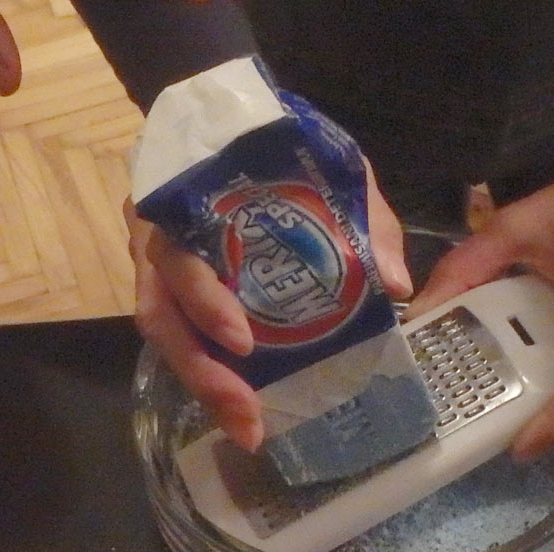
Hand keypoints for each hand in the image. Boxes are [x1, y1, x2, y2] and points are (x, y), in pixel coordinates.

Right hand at [125, 158, 411, 451]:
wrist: (233, 120)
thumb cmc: (279, 141)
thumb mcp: (332, 165)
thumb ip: (363, 215)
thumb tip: (397, 285)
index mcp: (186, 196)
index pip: (179, 253)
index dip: (205, 302)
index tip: (244, 342)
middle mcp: (156, 235)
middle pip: (161, 314)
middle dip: (202, 372)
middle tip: (248, 418)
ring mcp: (157, 265)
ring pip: (164, 334)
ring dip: (203, 384)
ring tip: (248, 429)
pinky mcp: (172, 288)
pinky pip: (180, 335)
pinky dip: (209, 371)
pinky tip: (243, 404)